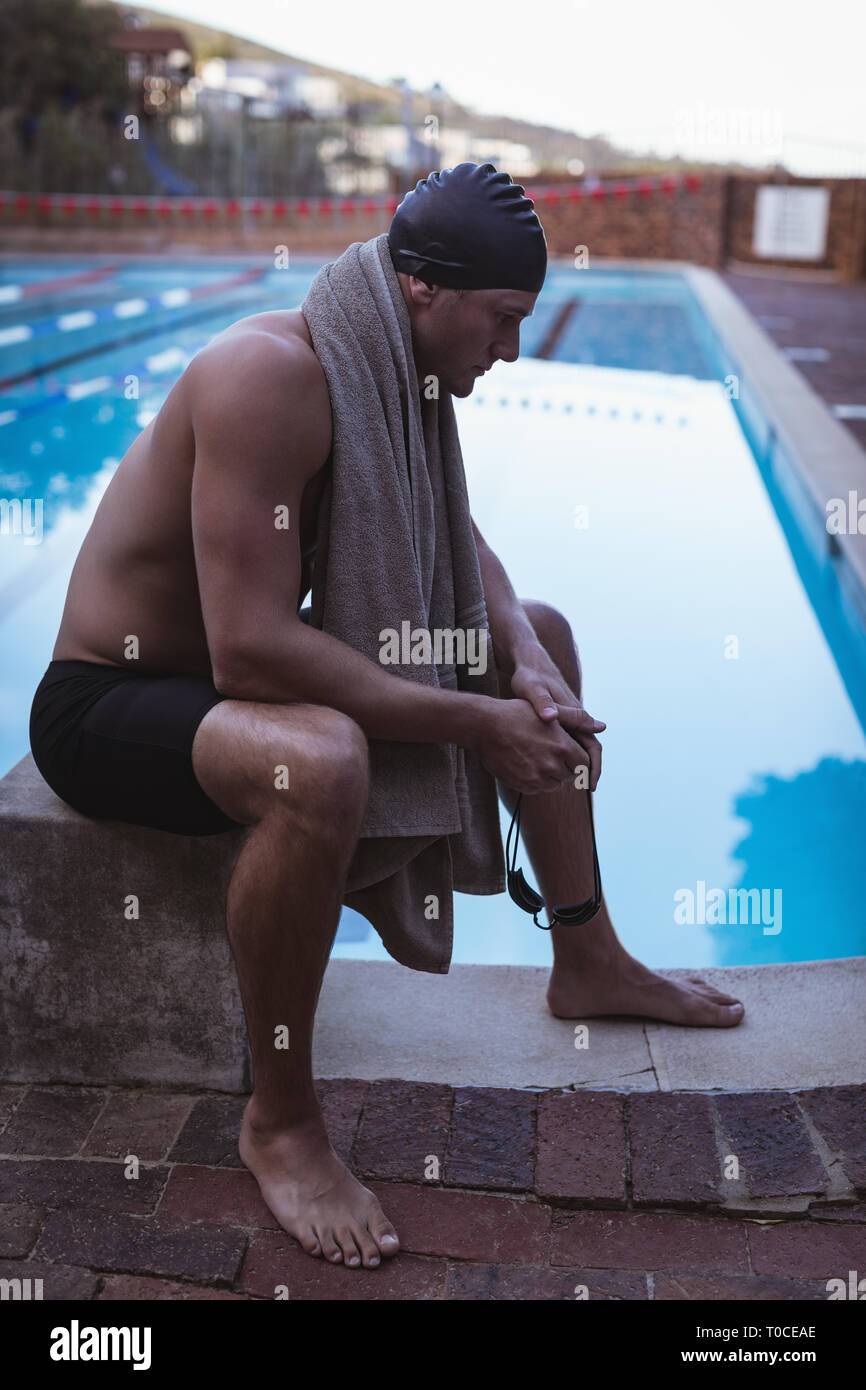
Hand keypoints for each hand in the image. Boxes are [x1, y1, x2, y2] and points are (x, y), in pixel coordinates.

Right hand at [472, 697, 598, 794]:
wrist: (484, 726)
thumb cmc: (517, 714)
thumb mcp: (549, 712)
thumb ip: (577, 719)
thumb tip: (602, 727)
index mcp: (562, 748)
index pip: (584, 764)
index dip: (580, 759)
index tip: (572, 754)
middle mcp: (551, 766)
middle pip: (571, 776)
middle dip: (567, 766)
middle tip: (554, 753)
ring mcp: (536, 778)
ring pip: (555, 784)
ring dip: (553, 775)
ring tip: (540, 757)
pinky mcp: (522, 785)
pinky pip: (538, 789)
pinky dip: (537, 781)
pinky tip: (528, 764)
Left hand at [509, 645, 604, 790]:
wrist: (530, 664)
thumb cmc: (530, 676)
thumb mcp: (532, 688)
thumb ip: (542, 703)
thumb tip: (551, 718)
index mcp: (573, 713)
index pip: (592, 745)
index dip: (593, 766)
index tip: (591, 784)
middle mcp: (574, 717)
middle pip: (589, 749)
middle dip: (589, 770)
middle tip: (585, 789)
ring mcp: (567, 719)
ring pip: (578, 746)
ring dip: (578, 764)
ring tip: (571, 783)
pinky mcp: (559, 720)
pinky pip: (568, 742)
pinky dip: (567, 757)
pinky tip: (556, 768)